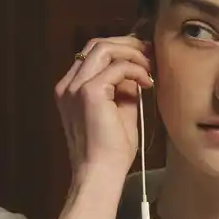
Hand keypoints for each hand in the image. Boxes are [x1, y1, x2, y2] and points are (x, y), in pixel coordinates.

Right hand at [55, 35, 153, 180]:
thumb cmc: (111, 152)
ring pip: (103, 48)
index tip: (143, 55)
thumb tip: (135, 70)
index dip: (119, 49)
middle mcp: (68, 85)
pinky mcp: (90, 92)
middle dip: (126, 44)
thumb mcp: (119, 112)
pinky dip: (135, 69)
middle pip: (96, 45)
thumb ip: (123, 89)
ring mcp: (75, 87)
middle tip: (150, 52)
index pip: (92, 55)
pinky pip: (116, 67)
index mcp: (70, 90)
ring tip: (150, 67)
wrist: (101, 173)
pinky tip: (148, 83)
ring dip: (131, 53)